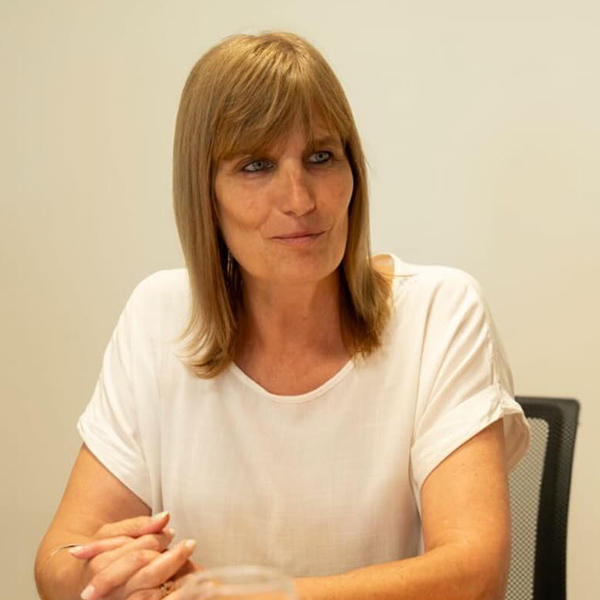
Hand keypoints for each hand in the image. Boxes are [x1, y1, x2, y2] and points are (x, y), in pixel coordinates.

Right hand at [69, 512, 199, 598]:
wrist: (76, 586)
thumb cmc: (97, 555)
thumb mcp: (111, 533)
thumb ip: (138, 526)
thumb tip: (166, 517)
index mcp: (100, 564)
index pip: (139, 550)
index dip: (158, 539)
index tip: (172, 531)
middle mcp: (109, 589)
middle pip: (148, 573)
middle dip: (173, 558)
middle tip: (190, 544)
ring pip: (151, 594)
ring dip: (176, 581)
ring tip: (193, 566)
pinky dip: (170, 595)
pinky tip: (184, 585)